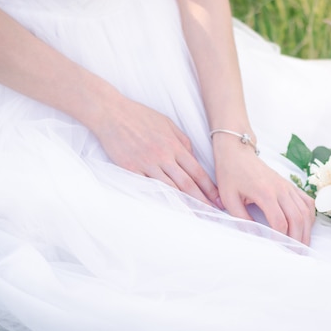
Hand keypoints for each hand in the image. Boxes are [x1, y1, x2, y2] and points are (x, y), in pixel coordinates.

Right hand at [91, 94, 219, 206]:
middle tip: (212, 214)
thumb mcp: (168, 124)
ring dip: (183, 205)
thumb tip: (193, 158)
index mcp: (174, 145)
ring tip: (194, 217)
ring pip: (169, 189)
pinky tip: (167, 210)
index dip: (209, 188)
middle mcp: (163, 156)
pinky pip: (147, 188)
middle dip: (202, 201)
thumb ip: (183, 142)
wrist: (112, 113)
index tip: (218, 199)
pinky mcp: (130, 169)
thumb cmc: (140, 116)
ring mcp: (146, 164)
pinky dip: (158, 200)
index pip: (197, 172)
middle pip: (187, 184)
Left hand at [213, 136, 315, 244]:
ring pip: (305, 211)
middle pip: (297, 218)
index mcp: (265, 192)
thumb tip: (252, 237)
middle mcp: (280, 189)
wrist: (237, 151)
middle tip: (297, 256)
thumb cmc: (230, 173)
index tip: (279, 251)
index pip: (279, 221)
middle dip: (298, 239)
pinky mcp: (289, 185)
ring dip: (306, 230)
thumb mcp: (228, 197)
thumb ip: (240, 218)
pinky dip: (309, 216)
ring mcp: (287, 186)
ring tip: (303, 246)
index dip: (281, 239)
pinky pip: (307, 201)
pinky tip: (305, 227)